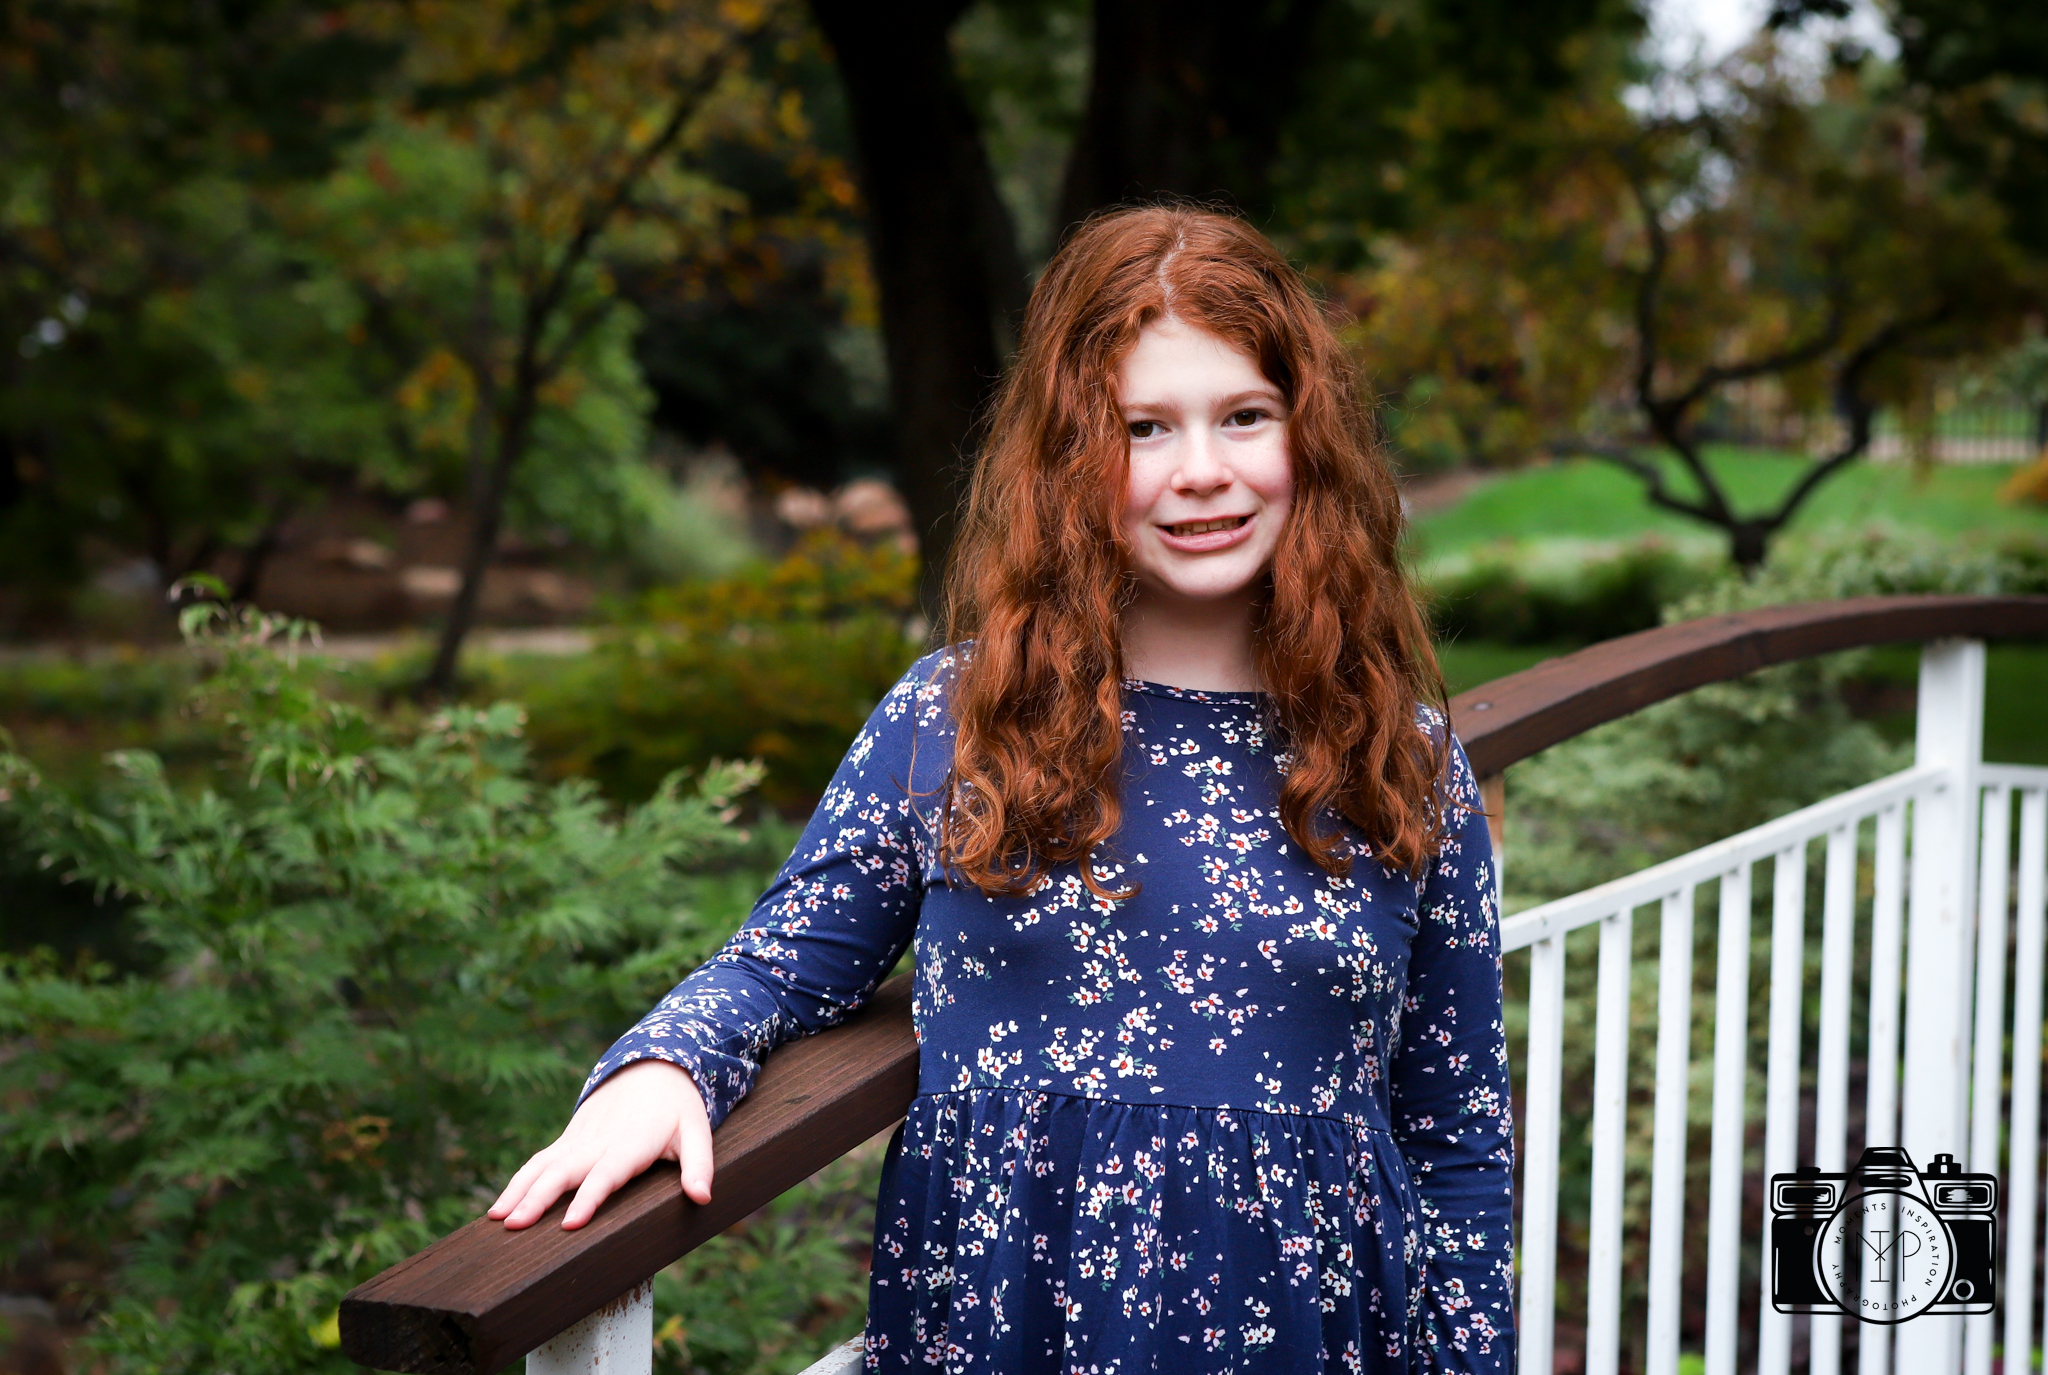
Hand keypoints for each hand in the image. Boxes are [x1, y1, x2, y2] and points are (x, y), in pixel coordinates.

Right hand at [488, 1058, 713, 1229]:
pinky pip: (539, 1161)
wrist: (653, 1066)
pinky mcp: (568, 1140)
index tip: (570, 1223)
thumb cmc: (679, 1107)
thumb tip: (702, 1198)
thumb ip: (699, 1165)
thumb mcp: (697, 1131)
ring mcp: (579, 1139)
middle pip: (565, 1172)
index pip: (607, 1173)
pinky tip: (500, 1208)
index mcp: (631, 1143)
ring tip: (498, 1220)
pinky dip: (517, 1182)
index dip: (589, 1197)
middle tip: (516, 1226)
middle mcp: (599, 1141)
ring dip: (519, 1191)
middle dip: (538, 1198)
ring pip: (543, 1165)